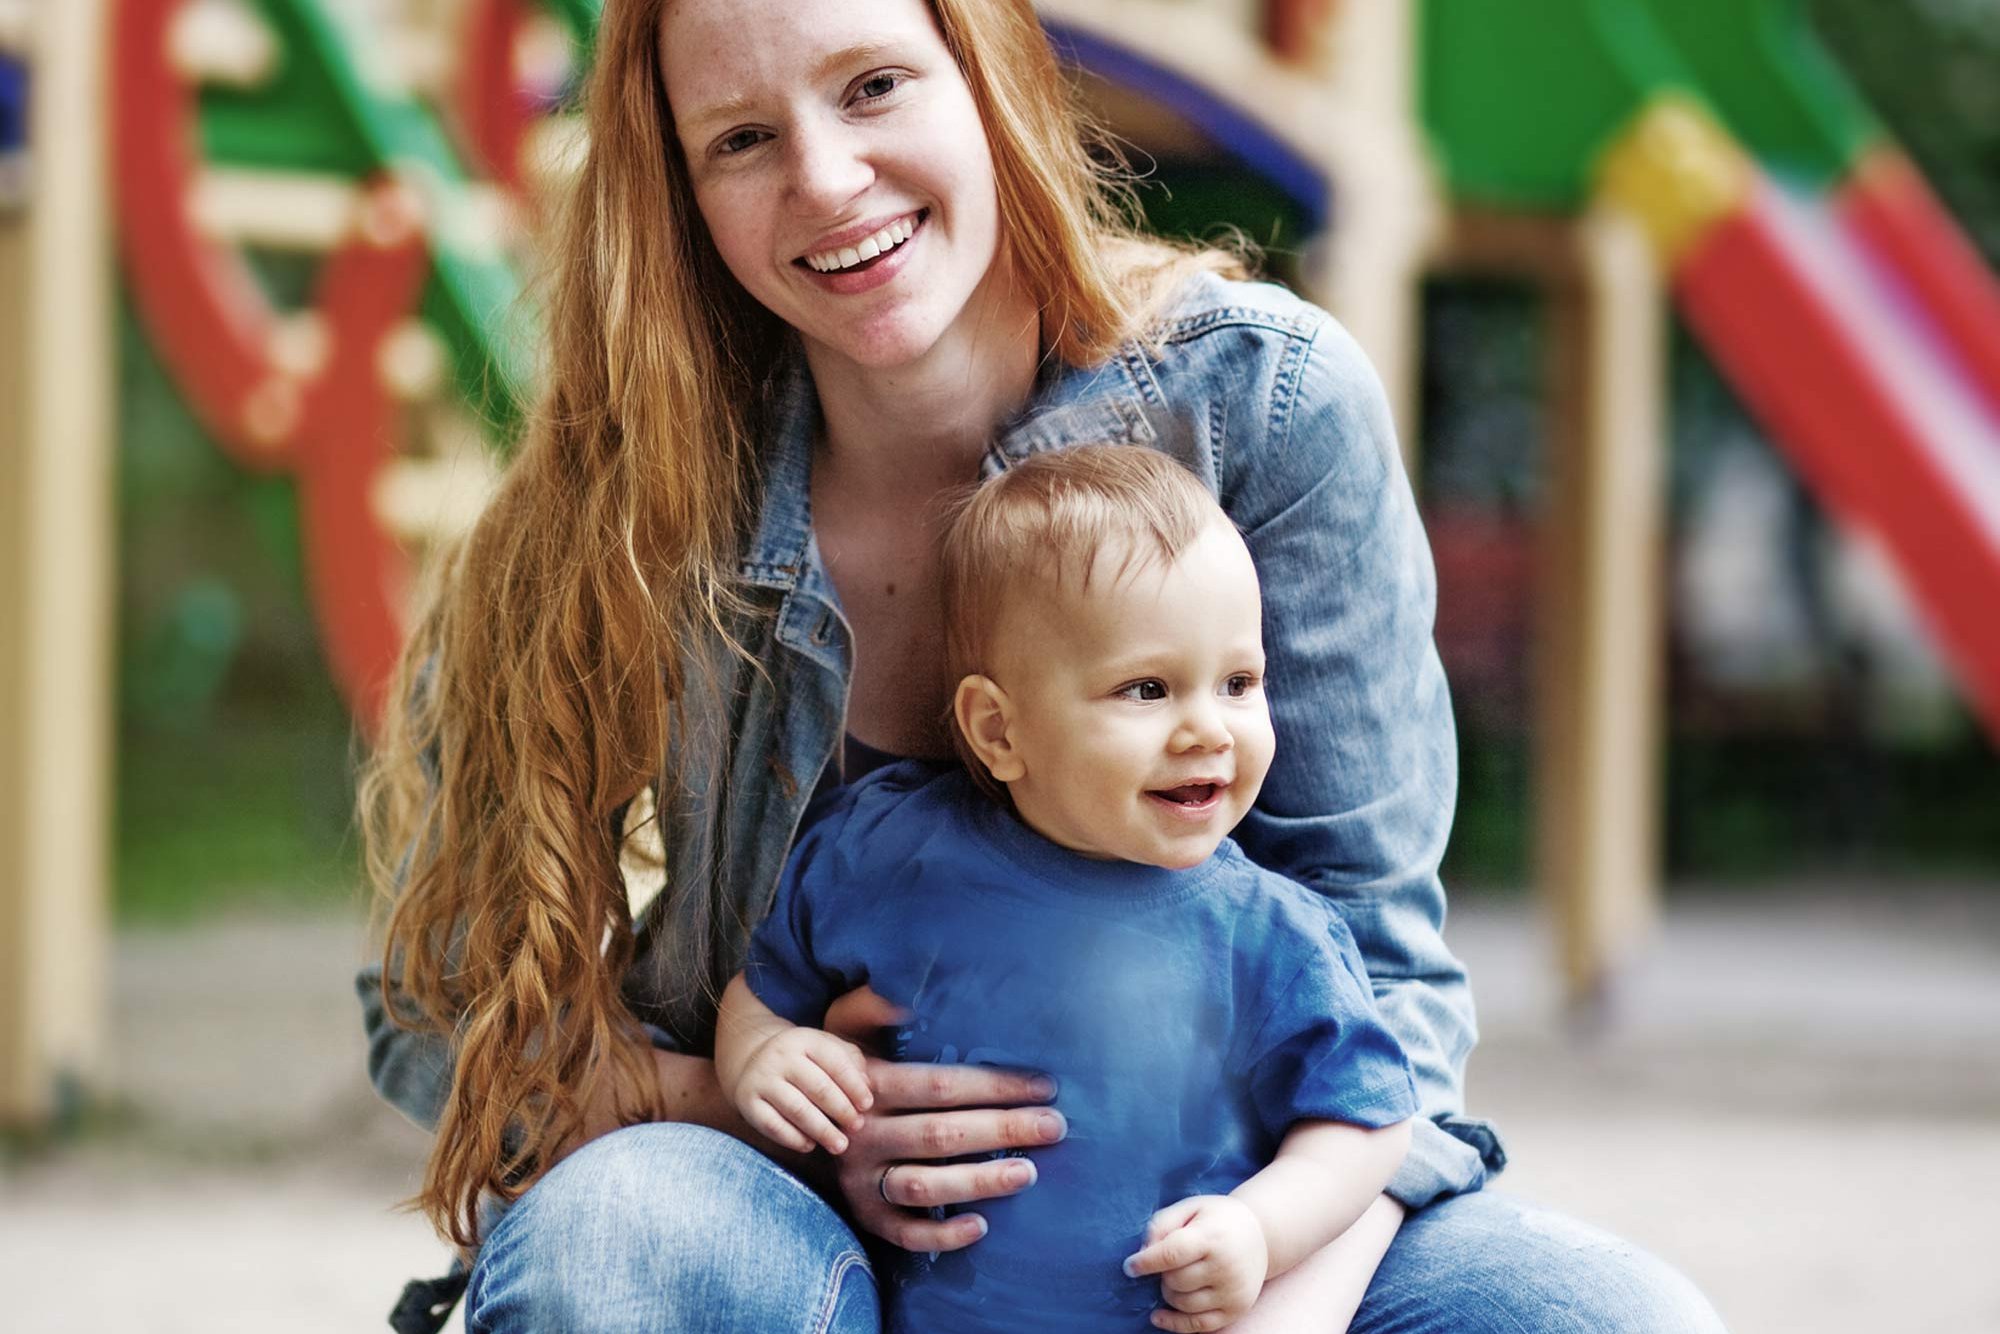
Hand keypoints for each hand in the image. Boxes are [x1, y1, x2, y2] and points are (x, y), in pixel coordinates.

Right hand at [732, 1026, 872, 1155]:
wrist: (754, 1060)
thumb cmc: (804, 1059)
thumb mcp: (827, 1049)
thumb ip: (851, 1062)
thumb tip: (866, 1086)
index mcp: (804, 1039)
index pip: (835, 1062)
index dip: (854, 1086)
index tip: (867, 1105)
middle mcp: (780, 1056)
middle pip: (818, 1087)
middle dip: (842, 1110)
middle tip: (856, 1127)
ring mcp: (761, 1079)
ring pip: (797, 1109)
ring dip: (822, 1130)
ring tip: (840, 1145)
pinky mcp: (747, 1102)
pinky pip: (773, 1125)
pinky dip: (794, 1139)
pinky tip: (810, 1145)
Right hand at [822, 984, 1063, 1253]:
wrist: (791, 1112)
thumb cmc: (846, 1066)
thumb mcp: (847, 1027)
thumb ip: (874, 1005)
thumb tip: (906, 989)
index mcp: (868, 1086)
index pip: (939, 1085)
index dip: (992, 1084)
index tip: (1042, 1084)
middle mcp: (863, 1134)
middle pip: (939, 1134)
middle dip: (1002, 1128)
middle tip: (1055, 1125)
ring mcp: (862, 1180)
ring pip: (923, 1187)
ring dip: (978, 1181)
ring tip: (1029, 1172)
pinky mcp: (865, 1215)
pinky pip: (903, 1234)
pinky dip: (941, 1236)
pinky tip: (982, 1227)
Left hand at [1124, 1195, 1269, 1332]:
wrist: (1261, 1236)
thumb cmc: (1217, 1219)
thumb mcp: (1191, 1208)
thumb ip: (1162, 1224)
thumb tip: (1143, 1253)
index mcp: (1213, 1237)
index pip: (1172, 1253)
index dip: (1146, 1262)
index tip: (1130, 1266)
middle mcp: (1226, 1267)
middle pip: (1175, 1281)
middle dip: (1162, 1274)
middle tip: (1169, 1262)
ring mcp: (1233, 1292)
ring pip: (1182, 1304)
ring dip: (1169, 1293)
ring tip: (1177, 1276)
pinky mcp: (1236, 1310)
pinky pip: (1197, 1326)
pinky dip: (1174, 1324)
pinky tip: (1158, 1316)